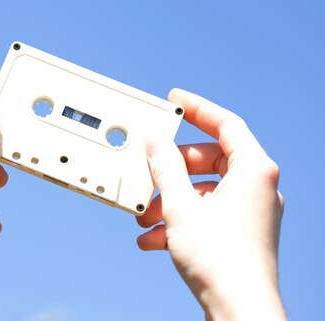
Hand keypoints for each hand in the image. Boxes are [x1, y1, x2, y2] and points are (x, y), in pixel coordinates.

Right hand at [136, 89, 285, 320]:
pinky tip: (152, 238)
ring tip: (143, 213)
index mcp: (254, 170)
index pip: (226, 124)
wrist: (238, 309)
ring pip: (203, 189)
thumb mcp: (180, 205)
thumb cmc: (220, 259)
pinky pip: (205, 212)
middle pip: (208, 159)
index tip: (174, 101)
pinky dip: (179, 219)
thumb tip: (155, 142)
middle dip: (172, 169)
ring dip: (169, 198)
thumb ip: (164, 167)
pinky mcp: (239, 232)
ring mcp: (249, 211)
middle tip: (147, 169)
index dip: (198, 109)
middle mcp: (256, 187)